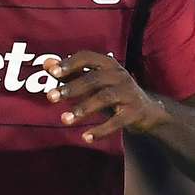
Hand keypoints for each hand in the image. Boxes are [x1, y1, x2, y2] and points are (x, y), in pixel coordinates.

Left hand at [44, 51, 169, 142]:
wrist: (149, 112)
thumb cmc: (113, 93)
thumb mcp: (93, 81)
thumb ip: (71, 73)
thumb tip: (46, 64)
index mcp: (108, 63)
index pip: (87, 57)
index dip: (70, 63)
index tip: (52, 72)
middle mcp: (119, 75)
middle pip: (93, 79)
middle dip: (71, 88)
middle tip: (50, 97)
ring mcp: (129, 93)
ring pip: (104, 98)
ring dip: (83, 108)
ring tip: (64, 119)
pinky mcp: (135, 112)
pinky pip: (117, 121)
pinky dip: (101, 130)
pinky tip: (86, 137)